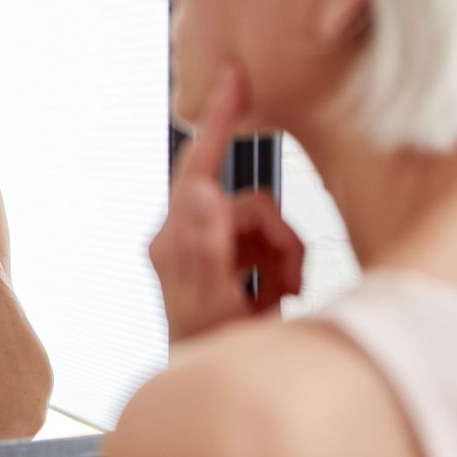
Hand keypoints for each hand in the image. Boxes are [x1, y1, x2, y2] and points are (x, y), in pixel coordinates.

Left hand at [149, 67, 303, 342]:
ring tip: (277, 296)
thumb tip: (200, 192)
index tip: (233, 78)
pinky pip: (267, 240)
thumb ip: (203, 248)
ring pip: (264, 221)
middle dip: (276, 237)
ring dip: (282, 256)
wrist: (211, 379)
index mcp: (172, 236)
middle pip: (247, 202)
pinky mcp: (226, 254)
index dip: (217, 121)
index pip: (196, 167)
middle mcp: (185, 232)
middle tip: (285, 279)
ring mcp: (207, 243)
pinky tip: (272, 296)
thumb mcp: (207, 304)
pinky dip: (280, 266)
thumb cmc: (202, 350)